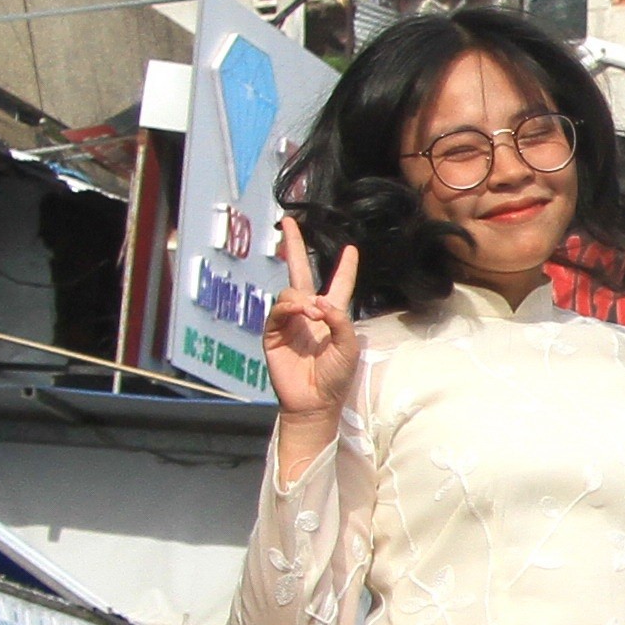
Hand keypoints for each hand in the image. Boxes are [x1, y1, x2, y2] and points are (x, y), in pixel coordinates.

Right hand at [262, 215, 363, 442]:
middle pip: (300, 272)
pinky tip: (301, 312)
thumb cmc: (336, 377)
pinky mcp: (273, 333)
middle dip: (295, 246)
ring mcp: (290, 321)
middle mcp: (309, 313)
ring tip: (314, 313)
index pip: (338, 284)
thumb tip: (319, 300)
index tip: (350, 249)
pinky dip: (290, 307)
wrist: (315, 402)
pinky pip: (278, 309)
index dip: (345, 267)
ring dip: (302, 297)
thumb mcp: (349, 346)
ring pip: (290, 291)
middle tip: (290, 222)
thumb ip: (339, 320)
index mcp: (332, 315)